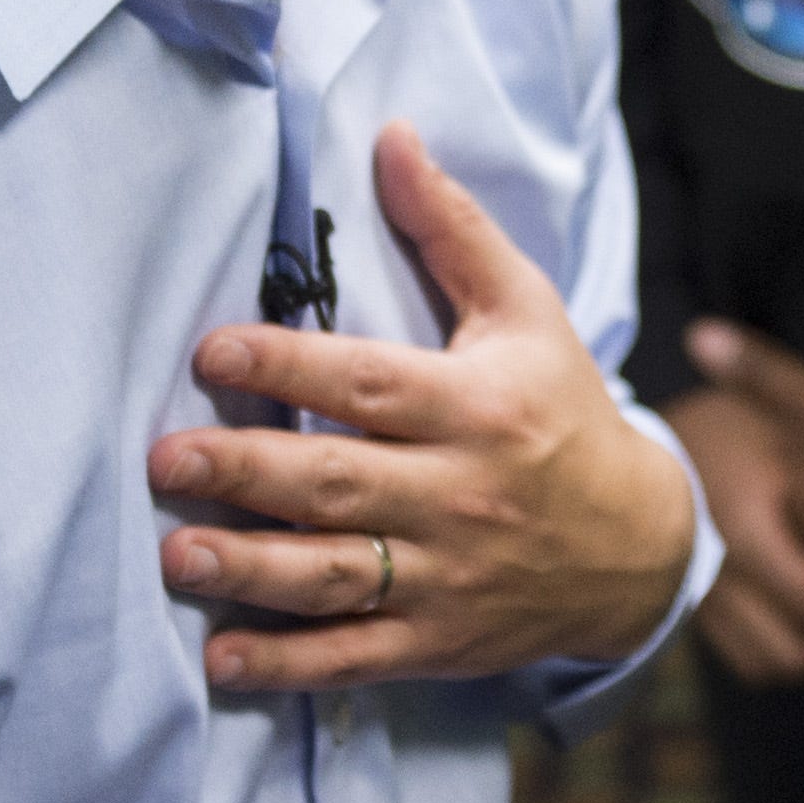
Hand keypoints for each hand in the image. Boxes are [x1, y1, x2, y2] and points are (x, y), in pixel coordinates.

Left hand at [153, 124, 698, 691]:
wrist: (638, 547)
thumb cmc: (561, 412)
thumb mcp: (525, 311)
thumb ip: (451, 229)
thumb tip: (391, 137)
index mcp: (476, 406)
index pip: (369, 384)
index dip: (287, 369)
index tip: (211, 352)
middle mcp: (459, 495)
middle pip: (337, 482)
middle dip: (245, 472)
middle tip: (164, 460)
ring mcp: (447, 576)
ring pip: (337, 575)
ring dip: (250, 570)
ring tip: (177, 557)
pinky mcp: (437, 641)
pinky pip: (355, 656)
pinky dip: (288, 665)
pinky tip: (222, 659)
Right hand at [669, 384, 803, 687]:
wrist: (641, 451)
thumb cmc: (721, 419)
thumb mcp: (761, 394)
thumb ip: (769, 374)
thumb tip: (754, 339)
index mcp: (742, 528)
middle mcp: (716, 577)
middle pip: (801, 653)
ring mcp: (704, 601)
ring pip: (775, 664)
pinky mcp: (701, 614)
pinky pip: (752, 660)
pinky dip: (793, 659)